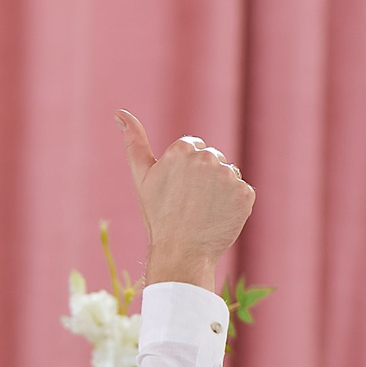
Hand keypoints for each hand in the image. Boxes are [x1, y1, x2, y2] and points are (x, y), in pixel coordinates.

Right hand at [120, 110, 253, 291]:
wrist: (180, 254)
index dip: (186, 170)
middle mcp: (207, 158)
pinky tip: (219, 217)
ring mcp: (228, 176)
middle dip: (205, 177)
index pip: (194, 148)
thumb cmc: (158, 216)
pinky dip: (234, 204)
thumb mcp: (142, 177)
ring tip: (204, 211)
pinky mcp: (245, 194)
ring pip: (229, 175)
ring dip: (221, 190)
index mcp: (182, 149)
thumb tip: (119, 113)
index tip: (179, 190)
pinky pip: (242, 192)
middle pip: (214, 159)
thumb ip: (134, 142)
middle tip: (191, 203)